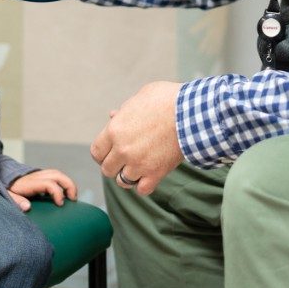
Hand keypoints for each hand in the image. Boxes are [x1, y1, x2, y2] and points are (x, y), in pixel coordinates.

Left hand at [8, 169, 78, 211]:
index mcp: (29, 183)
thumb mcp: (7, 195)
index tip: (60, 204)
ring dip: (68, 183)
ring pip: (58, 173)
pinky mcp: (39, 176)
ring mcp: (38, 174)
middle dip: (69, 186)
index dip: (57, 193)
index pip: (49, 183)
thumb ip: (17, 201)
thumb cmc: (6, 189)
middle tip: (73, 200)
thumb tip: (27, 207)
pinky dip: (62, 182)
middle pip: (57, 175)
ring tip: (72, 196)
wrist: (0, 177)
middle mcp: (36, 176)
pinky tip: (64, 193)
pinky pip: (54, 176)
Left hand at [90, 81, 184, 195]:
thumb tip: (113, 116)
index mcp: (115, 130)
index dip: (103, 153)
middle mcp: (123, 150)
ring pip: (123, 181)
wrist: (192, 112)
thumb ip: (124, 110)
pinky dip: (144, 185)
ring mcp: (138, 164)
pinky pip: (142, 190)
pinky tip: (149, 175)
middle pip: (107, 170)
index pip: (96, 152)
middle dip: (115, 165)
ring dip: (129, 175)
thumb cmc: (167, 100)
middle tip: (126, 159)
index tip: (111, 151)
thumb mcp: (140, 97)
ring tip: (139, 167)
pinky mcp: (156, 173)